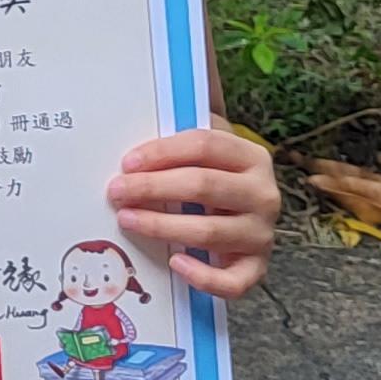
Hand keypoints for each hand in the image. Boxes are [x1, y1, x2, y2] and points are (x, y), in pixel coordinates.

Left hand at [110, 127, 281, 298]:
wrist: (244, 214)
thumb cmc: (212, 178)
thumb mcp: (203, 152)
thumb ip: (180, 134)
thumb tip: (150, 98)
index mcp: (251, 156)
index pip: (204, 146)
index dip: (161, 152)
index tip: (127, 163)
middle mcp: (263, 193)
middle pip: (203, 185)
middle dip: (153, 188)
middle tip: (117, 191)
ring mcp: (261, 233)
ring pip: (209, 231)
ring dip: (162, 226)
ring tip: (128, 220)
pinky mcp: (256, 266)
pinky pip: (233, 281)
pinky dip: (204, 277)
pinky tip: (176, 263)